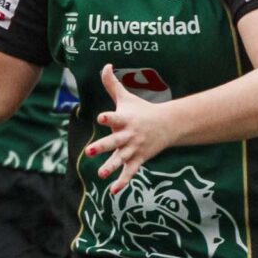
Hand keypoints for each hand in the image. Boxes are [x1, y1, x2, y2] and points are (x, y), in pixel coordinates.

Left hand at [82, 65, 176, 194]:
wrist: (167, 125)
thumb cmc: (142, 110)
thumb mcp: (126, 98)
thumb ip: (112, 84)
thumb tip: (106, 65)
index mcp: (124, 120)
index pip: (114, 117)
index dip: (107, 118)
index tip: (100, 118)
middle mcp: (128, 135)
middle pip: (114, 142)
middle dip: (103, 146)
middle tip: (90, 151)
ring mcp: (134, 149)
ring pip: (121, 160)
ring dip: (111, 167)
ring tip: (101, 174)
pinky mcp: (138, 159)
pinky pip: (129, 173)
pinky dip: (122, 182)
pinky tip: (112, 191)